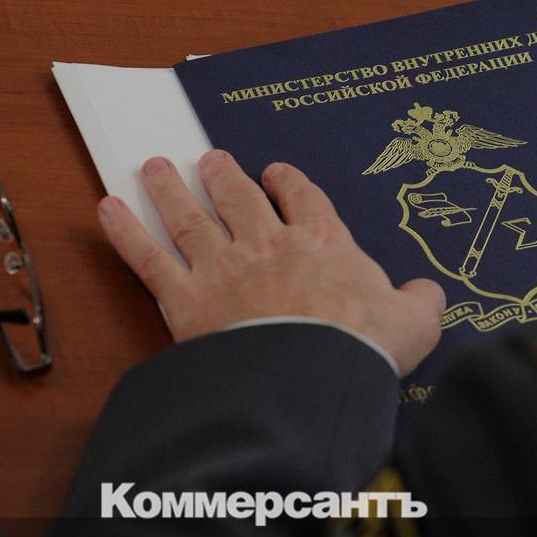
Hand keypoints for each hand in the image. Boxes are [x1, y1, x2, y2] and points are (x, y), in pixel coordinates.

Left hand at [96, 151, 445, 375]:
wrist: (310, 376)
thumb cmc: (362, 348)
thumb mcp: (414, 325)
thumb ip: (421, 304)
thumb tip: (430, 295)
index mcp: (323, 244)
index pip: (304, 200)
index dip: (291, 183)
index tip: (280, 172)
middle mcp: (267, 245)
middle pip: (241, 198)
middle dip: (225, 176)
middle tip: (212, 159)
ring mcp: (223, 268)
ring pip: (191, 217)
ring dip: (172, 189)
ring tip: (159, 167)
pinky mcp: (187, 301)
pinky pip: (148, 259)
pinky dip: (125, 233)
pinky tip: (107, 210)